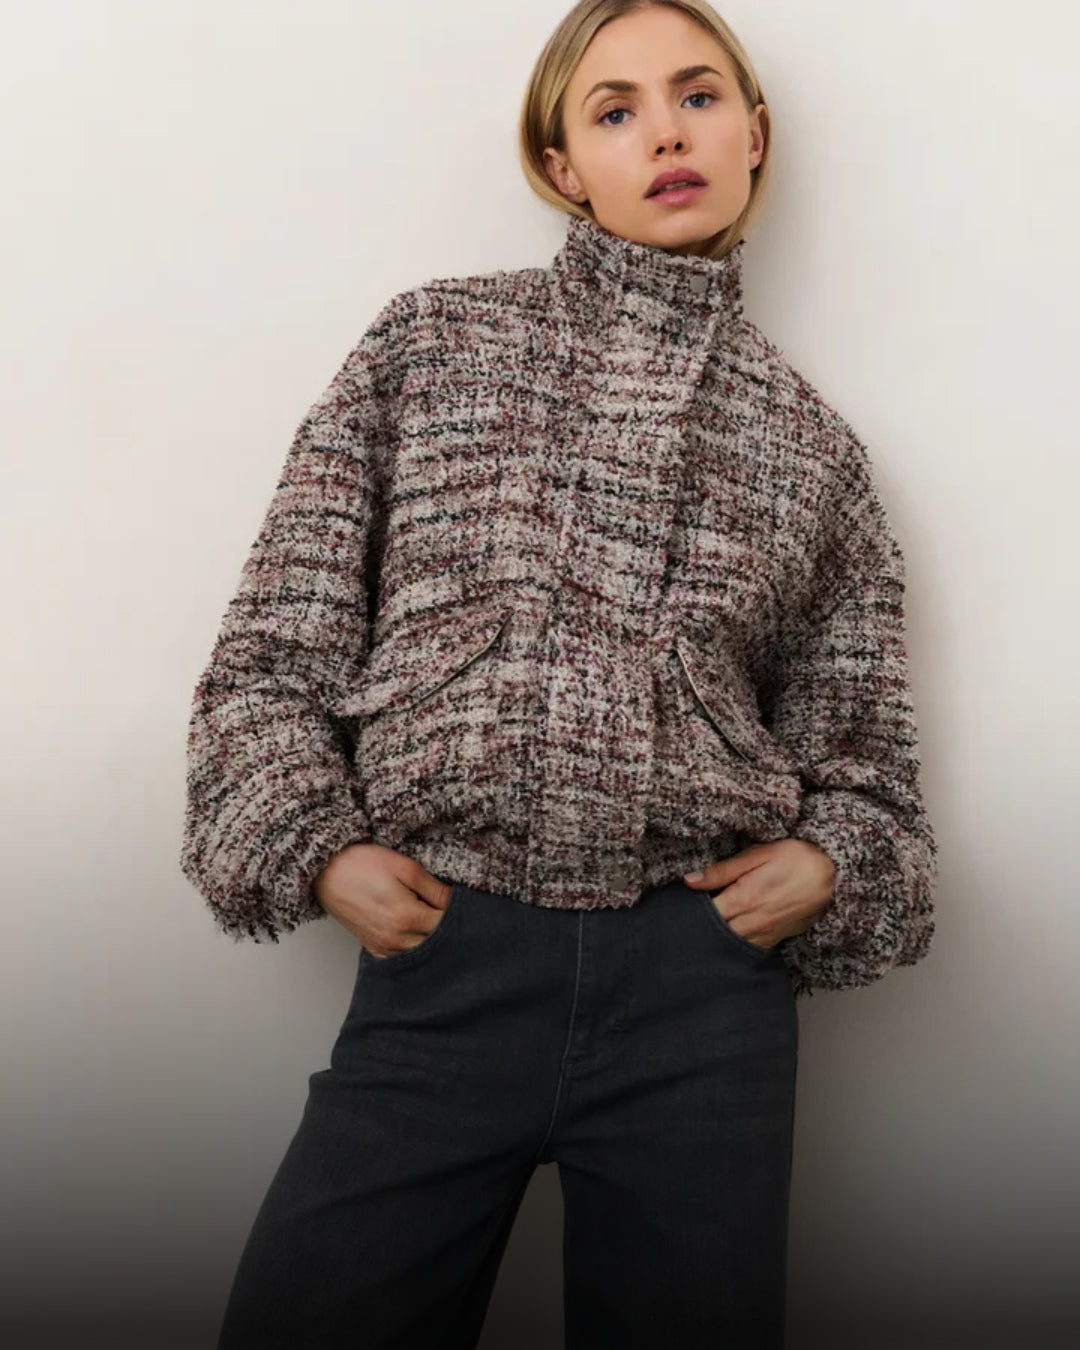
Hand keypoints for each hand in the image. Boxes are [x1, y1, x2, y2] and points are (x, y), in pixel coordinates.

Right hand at [313, 843, 453, 957]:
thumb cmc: (363, 864)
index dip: (460, 916)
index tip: (468, 906)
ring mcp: (382, 946)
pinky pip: (401, 957)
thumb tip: (457, 902)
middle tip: (458, 917)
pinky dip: (413, 949)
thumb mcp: (406, 867)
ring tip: (437, 923)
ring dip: (432, 942)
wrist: (327, 871)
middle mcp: (395, 938)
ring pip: (420, 954)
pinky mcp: (373, 948)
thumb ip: (434, 889)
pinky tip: (418, 935)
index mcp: (407, 917)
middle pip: (436, 944)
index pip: (447, 925)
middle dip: (449, 932)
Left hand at [682, 838, 835, 948]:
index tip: (679, 906)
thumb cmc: (795, 858)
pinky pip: (749, 947)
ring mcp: (765, 934)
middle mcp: (752, 922)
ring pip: (731, 945)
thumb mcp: (757, 855)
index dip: (689, 912)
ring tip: (705, 927)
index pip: (705, 915)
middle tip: (686, 919)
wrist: (833, 875)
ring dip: (717, 938)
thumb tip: (689, 880)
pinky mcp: (776, 938)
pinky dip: (735, 943)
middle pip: (715, 934)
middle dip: (700, 928)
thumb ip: (722, 871)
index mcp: (743, 899)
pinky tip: (729, 933)